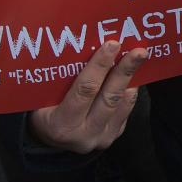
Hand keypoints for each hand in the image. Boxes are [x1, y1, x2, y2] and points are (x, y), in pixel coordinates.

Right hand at [28, 42, 147, 153]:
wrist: (50, 137)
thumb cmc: (44, 108)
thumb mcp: (43, 96)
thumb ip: (60, 78)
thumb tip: (80, 43)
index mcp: (61, 124)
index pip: (84, 91)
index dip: (99, 66)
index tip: (112, 45)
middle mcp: (84, 135)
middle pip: (109, 98)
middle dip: (124, 71)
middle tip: (137, 51)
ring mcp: (101, 138)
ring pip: (122, 104)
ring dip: (132, 78)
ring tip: (139, 57)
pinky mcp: (114, 135)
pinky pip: (126, 109)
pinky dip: (130, 89)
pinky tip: (134, 72)